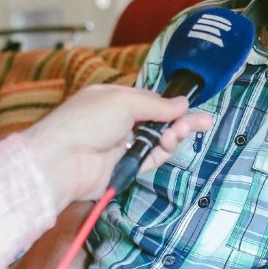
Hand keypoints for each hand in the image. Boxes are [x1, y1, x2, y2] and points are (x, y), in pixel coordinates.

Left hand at [18, 84, 211, 203]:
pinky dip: (162, 151)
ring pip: (156, 141)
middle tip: (204, 122)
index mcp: (113, 99)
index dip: (169, 104)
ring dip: (173, 136)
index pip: (148, 100)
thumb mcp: (124, 101)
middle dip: (180, 121)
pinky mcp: (124, 168)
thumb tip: (182, 103)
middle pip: (156, 121)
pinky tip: (171, 143)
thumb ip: (156, 104)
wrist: (63, 160)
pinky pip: (150, 159)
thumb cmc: (86, 121)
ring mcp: (121, 146)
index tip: (189, 106)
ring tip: (181, 132)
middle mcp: (118, 122)